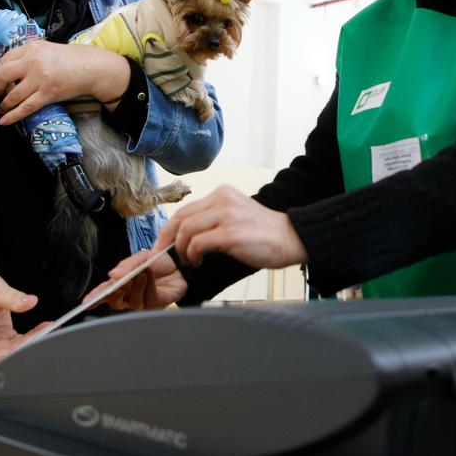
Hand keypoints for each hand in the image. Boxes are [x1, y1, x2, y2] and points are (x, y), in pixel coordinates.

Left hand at [0, 41, 129, 124]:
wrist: (91, 67)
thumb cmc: (69, 59)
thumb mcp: (46, 49)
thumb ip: (28, 57)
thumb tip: (9, 71)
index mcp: (31, 48)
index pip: (4, 59)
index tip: (0, 80)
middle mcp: (33, 61)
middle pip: (2, 75)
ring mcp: (40, 78)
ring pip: (13, 95)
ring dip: (4, 104)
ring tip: (2, 108)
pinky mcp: (48, 93)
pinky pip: (26, 107)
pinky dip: (12, 116)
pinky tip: (3, 120)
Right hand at [0, 270, 39, 368]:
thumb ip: (11, 298)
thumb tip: (29, 302)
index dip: (3, 358)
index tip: (22, 351)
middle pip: (2, 354)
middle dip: (22, 349)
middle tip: (41, 338)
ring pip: (13, 349)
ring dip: (30, 342)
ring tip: (47, 331)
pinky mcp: (3, 334)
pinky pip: (19, 340)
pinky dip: (32, 335)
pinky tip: (44, 328)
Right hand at [96, 248, 186, 310]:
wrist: (179, 262)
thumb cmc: (157, 261)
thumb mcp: (139, 258)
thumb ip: (126, 266)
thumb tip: (112, 274)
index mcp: (121, 285)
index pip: (105, 293)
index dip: (95, 299)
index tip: (86, 302)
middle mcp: (130, 296)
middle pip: (116, 302)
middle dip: (115, 293)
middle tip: (117, 283)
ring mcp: (143, 302)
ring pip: (133, 300)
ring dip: (137, 284)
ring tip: (143, 271)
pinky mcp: (157, 304)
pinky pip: (149, 299)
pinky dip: (149, 285)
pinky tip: (151, 276)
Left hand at [154, 185, 308, 270]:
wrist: (291, 238)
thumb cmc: (265, 234)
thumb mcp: (236, 215)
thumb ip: (213, 219)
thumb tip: (186, 235)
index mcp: (222, 194)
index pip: (186, 209)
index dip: (169, 228)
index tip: (163, 243)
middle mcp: (222, 200)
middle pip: (181, 218)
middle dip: (167, 239)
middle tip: (164, 255)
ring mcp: (227, 216)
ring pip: (186, 230)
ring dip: (181, 249)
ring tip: (189, 260)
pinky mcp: (230, 234)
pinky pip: (198, 243)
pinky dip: (192, 254)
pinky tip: (198, 262)